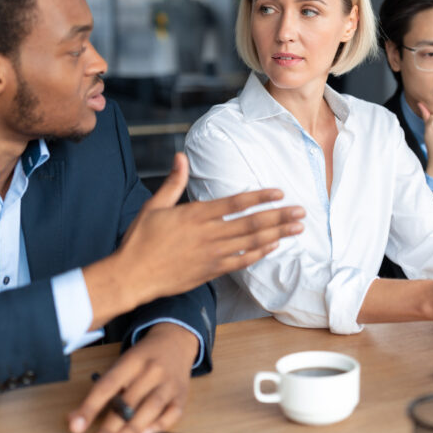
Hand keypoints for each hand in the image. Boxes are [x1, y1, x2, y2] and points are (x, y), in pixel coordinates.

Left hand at [69, 324, 196, 432]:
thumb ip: (100, 391)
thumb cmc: (143, 358)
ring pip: (152, 407)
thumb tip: (74, 419)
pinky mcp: (181, 395)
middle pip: (129, 400)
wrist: (176, 340)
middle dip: (111, 427)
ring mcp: (169, 383)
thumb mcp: (121, 364)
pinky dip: (159, 425)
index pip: (108, 385)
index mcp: (132, 360)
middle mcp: (152, 370)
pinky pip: (173, 413)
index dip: (91, 407)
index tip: (76, 427)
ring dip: (133, 428)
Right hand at [85, 153, 305, 326]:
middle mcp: (209, 234)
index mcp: (196, 215)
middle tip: (301, 212)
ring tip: (296, 229)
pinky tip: (274, 247)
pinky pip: (241, 262)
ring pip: (252, 243)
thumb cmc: (140, 240)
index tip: (280, 193)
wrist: (131, 276)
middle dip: (279, 217)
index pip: (236, 203)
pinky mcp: (211, 271)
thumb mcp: (154, 206)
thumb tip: (180, 156)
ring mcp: (212, 254)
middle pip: (252, 223)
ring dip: (277, 235)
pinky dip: (259, 254)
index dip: (260, 197)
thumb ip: (173, 182)